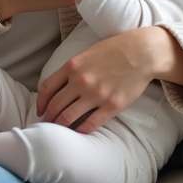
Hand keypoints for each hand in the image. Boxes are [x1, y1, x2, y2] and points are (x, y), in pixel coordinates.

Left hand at [37, 26, 172, 133]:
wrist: (142, 53)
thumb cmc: (115, 49)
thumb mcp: (87, 52)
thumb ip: (72, 68)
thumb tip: (59, 86)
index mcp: (72, 66)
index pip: (47, 88)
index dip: (40, 102)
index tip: (40, 110)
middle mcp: (81, 81)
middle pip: (55, 106)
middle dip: (49, 117)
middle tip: (48, 124)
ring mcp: (96, 95)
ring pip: (68, 118)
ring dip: (61, 126)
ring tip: (60, 130)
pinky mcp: (111, 106)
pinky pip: (89, 124)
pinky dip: (80, 131)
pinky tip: (78, 132)